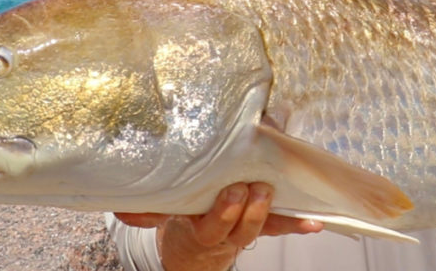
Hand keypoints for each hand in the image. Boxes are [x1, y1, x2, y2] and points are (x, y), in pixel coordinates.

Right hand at [115, 182, 322, 270]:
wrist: (195, 247)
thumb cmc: (185, 215)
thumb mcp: (165, 210)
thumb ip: (148, 208)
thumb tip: (120, 210)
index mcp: (196, 226)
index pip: (207, 226)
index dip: (221, 214)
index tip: (230, 195)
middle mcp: (222, 231)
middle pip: (235, 227)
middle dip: (243, 209)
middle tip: (247, 188)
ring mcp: (243, 229)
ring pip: (258, 227)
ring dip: (267, 212)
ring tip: (270, 193)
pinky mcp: (262, 222)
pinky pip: (280, 224)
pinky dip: (296, 223)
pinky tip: (314, 222)